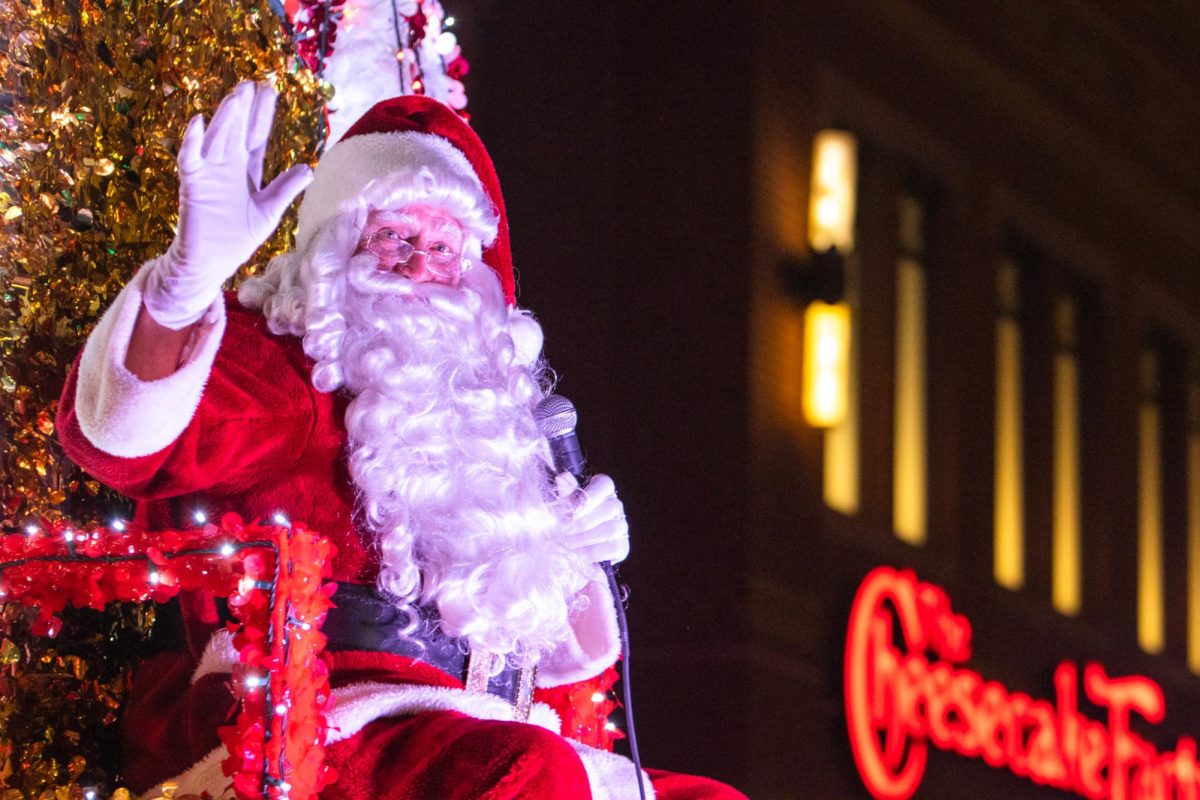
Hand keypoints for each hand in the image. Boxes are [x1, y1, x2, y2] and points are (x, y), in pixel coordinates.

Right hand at [143, 81, 313, 328]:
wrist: (211, 263)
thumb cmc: (238, 238)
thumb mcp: (268, 212)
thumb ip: (285, 190)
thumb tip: (307, 169)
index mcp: (246, 170)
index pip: (256, 137)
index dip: (263, 115)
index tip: (270, 92)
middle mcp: (226, 166)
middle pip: (238, 131)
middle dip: (245, 109)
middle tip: (253, 83)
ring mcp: (209, 173)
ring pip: (217, 139)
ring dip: (226, 118)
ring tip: (237, 96)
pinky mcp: (193, 185)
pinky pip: (190, 159)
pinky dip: (192, 141)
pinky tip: (197, 122)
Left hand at [556, 473, 629, 564]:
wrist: (566, 547)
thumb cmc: (564, 520)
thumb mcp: (561, 505)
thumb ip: (564, 493)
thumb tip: (562, 478)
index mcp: (601, 489)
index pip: (605, 484)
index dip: (591, 496)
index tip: (574, 510)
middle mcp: (615, 505)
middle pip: (609, 509)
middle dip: (582, 522)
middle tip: (563, 530)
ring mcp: (621, 526)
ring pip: (611, 529)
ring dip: (585, 538)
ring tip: (567, 543)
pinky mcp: (621, 546)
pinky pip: (614, 548)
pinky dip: (594, 552)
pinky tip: (578, 554)